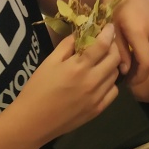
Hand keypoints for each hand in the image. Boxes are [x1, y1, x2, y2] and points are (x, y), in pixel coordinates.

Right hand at [13, 24, 121, 141]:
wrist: (33, 122)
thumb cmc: (37, 89)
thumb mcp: (49, 62)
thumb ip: (67, 46)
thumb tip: (81, 33)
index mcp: (77, 67)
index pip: (101, 45)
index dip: (108, 33)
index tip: (109, 26)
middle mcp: (92, 81)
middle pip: (114, 58)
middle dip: (113, 47)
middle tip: (107, 43)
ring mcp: (97, 97)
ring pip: (116, 74)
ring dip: (112, 64)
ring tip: (103, 61)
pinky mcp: (98, 110)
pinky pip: (114, 92)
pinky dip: (110, 83)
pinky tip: (101, 80)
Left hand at [99, 0, 148, 83]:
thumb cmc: (112, 3)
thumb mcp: (111, 28)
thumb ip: (119, 50)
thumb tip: (125, 71)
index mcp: (140, 32)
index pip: (146, 63)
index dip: (140, 77)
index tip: (131, 84)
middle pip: (148, 54)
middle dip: (137, 62)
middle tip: (124, 63)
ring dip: (142, 48)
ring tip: (129, 44)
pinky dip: (147, 37)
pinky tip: (136, 30)